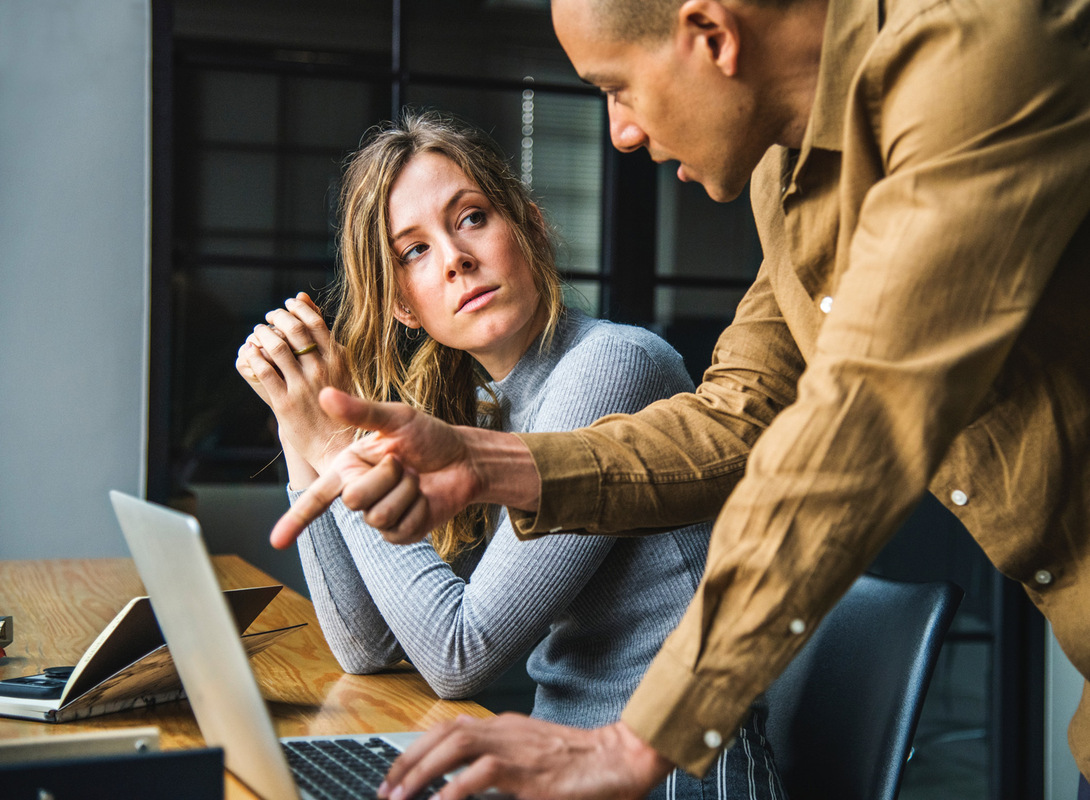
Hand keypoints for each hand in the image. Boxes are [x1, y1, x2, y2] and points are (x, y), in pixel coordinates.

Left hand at [235, 292, 353, 476]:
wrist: (338, 444)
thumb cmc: (341, 405)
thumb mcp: (342, 369)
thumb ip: (327, 341)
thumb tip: (309, 305)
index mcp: (338, 360)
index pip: (315, 322)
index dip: (298, 309)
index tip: (288, 304)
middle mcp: (321, 370)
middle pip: (294, 330)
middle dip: (278, 317)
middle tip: (269, 316)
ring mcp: (302, 386)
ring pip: (277, 348)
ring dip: (262, 334)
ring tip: (258, 332)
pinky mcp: (285, 403)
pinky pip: (264, 372)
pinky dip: (254, 357)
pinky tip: (250, 352)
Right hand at [269, 387, 540, 548]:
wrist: (464, 459)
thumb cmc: (430, 436)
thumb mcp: (397, 418)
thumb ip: (361, 411)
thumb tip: (325, 394)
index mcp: (349, 467)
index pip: (316, 497)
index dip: (295, 520)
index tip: (275, 542)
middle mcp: (359, 493)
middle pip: (353, 499)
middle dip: (385, 476)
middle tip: (404, 463)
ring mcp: (379, 515)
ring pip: (377, 515)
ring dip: (405, 492)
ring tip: (416, 479)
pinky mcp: (401, 532)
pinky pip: (398, 529)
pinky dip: (417, 508)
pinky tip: (424, 498)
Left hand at [378, 716, 673, 799]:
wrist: (622, 759)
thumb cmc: (584, 764)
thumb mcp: (535, 759)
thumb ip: (502, 766)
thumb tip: (466, 786)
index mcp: (506, 727)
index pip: (449, 728)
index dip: (417, 749)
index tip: (395, 775)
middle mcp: (506, 730)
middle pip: (444, 733)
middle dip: (408, 760)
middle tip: (386, 790)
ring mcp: (517, 747)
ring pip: (456, 745)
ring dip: (422, 771)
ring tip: (400, 798)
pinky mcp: (529, 772)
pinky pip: (482, 773)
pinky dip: (454, 789)